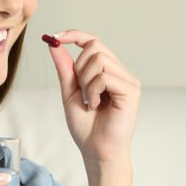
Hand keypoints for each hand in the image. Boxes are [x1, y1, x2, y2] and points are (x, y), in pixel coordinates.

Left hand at [43, 29, 140, 164]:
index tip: (53, 37)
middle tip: (81, 91)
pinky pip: (105, 76)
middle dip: (79, 67)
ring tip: (89, 101)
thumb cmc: (86, 126)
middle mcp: (120, 72)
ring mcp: (128, 80)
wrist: (95, 150)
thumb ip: (65, 68)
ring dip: (86, 81)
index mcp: (107, 71)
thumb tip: (54, 44)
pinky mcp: (131, 90)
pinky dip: (93, 90)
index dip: (74, 35)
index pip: (93, 41)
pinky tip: (95, 105)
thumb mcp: (69, 92)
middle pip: (95, 46)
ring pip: (99, 59)